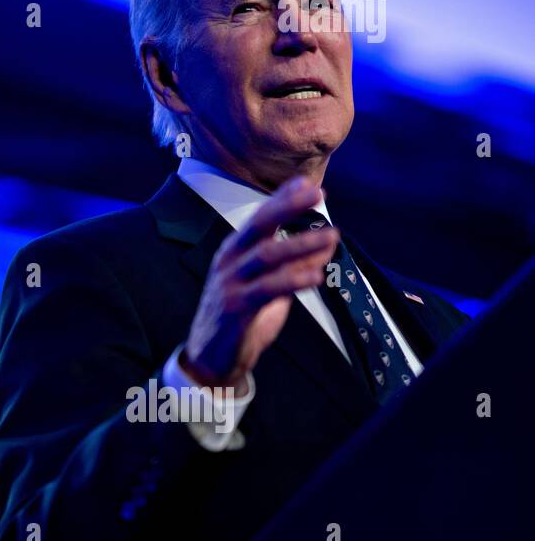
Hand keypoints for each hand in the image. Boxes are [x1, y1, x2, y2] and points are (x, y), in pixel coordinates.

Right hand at [181, 176, 338, 390]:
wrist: (211, 357)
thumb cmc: (241, 316)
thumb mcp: (270, 285)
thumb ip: (295, 264)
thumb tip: (327, 241)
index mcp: (235, 251)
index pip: (260, 218)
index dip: (283, 199)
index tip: (309, 183)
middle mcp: (230, 261)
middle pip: (258, 226)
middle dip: (287, 207)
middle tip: (315, 193)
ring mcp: (230, 283)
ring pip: (266, 256)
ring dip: (300, 244)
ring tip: (330, 236)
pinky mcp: (236, 308)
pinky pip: (266, 289)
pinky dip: (292, 279)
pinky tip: (315, 275)